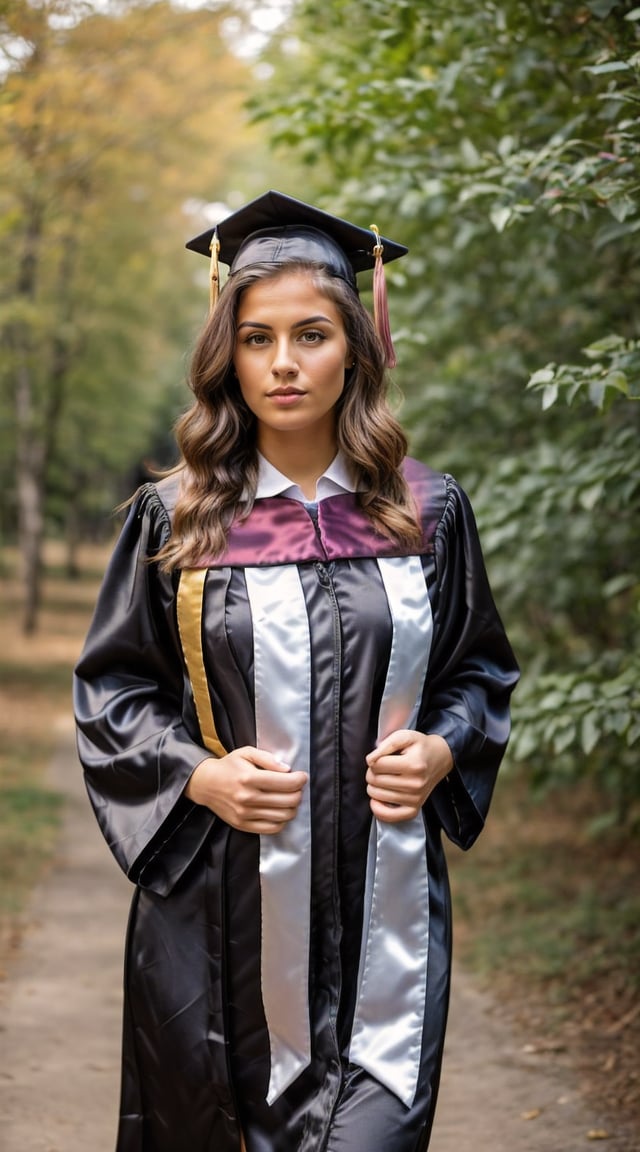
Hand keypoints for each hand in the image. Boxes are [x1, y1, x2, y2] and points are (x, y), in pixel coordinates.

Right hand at [185, 747, 306, 833]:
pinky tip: (280, 811)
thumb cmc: (229, 766)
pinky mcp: (243, 825)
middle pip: (288, 801)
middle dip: (299, 793)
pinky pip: (272, 828)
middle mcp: (248, 798)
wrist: (205, 784)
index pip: (286, 783)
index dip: (300, 780)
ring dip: (293, 807)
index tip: (302, 776)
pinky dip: (282, 821)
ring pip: (283, 816)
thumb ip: (268, 759)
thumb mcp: (246, 753)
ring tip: (290, 798)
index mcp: (250, 778)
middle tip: (297, 787)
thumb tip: (287, 769)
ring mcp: (246, 814)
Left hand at [365, 730, 452, 823]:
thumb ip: (386, 744)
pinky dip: (379, 809)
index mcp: (413, 764)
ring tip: (384, 779)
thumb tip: (370, 761)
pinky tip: (377, 800)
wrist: (440, 758)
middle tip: (382, 768)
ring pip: (377, 796)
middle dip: (373, 772)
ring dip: (374, 787)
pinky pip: (390, 816)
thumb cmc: (420, 746)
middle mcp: (415, 784)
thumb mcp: (405, 736)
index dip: (374, 759)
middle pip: (375, 780)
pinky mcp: (414, 809)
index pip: (377, 765)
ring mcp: (415, 798)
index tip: (382, 758)